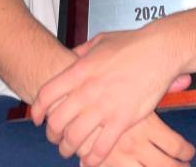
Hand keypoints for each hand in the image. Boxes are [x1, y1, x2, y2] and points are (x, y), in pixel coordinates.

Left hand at [31, 26, 186, 165]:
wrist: (158, 50)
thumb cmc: (132, 43)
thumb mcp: (100, 41)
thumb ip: (81, 52)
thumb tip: (70, 58)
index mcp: (79, 70)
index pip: (46, 95)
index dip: (37, 110)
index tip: (38, 118)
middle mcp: (87, 90)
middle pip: (57, 121)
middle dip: (52, 134)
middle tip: (55, 138)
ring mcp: (104, 107)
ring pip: (74, 138)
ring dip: (68, 148)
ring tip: (70, 150)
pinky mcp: (122, 120)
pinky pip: (100, 148)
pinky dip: (92, 158)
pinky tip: (90, 159)